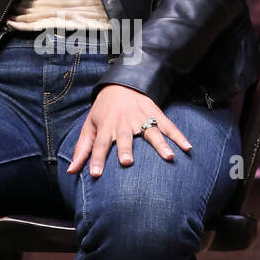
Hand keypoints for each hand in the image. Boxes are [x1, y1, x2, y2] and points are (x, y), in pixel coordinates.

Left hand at [66, 84, 191, 177]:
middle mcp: (124, 122)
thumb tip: (70, 171)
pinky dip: (179, 137)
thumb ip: (82, 149)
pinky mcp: (156, 114)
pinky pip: (169, 126)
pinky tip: (188, 148)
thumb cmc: (103, 110)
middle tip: (127, 162)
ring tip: (169, 157)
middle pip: (125, 137)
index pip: (99, 144)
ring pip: (151, 132)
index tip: (95, 174)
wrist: (122, 84)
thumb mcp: (89, 126)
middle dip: (126, 149)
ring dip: (160, 145)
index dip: (97, 159)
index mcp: (106, 126)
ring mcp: (142, 118)